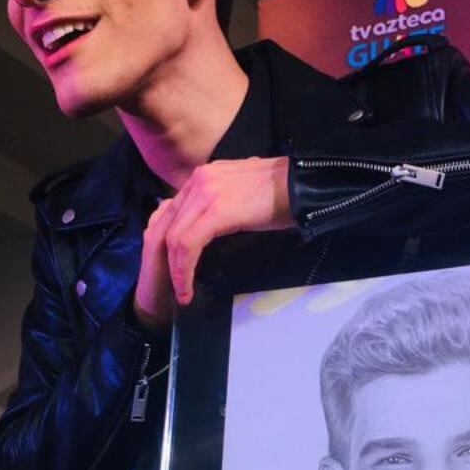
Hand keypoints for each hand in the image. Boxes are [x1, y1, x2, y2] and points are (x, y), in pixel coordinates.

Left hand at [132, 156, 291, 327]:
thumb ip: (219, 205)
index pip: (170, 213)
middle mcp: (198, 180)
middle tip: (172, 288)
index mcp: (203, 176)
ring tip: (182, 293)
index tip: (171, 269)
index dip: (165, 245)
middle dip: (164, 261)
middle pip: (165, 226)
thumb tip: (209, 226)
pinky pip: (189, 244)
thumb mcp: (240, 195)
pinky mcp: (217, 209)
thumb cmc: (281, 194)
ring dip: (174, 271)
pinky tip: (188, 288)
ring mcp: (206, 192)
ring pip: (174, 237)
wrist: (304, 184)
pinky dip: (184, 270)